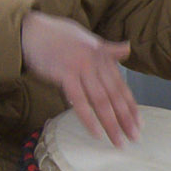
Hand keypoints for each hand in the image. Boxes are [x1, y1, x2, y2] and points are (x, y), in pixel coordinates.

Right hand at [21, 11, 138, 144]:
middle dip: (125, 119)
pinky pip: (79, 101)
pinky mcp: (64, 75)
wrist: (32, 30)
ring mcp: (81, 68)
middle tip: (135, 138)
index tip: (139, 124)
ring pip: (100, 101)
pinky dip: (89, 118)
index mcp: (103, 57)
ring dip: (111, 124)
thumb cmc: (58, 35)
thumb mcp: (88, 40)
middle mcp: (96, 63)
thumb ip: (108, 50)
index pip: (121, 86)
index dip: (131, 106)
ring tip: (118, 141)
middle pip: (114, 96)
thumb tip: (128, 48)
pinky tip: (97, 133)